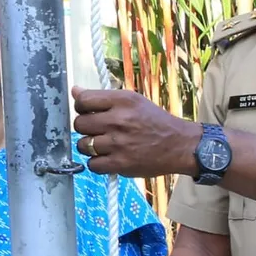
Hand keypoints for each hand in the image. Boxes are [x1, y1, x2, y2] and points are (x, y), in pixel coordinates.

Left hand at [72, 87, 201, 177]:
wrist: (179, 145)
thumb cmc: (154, 121)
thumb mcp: (132, 100)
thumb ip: (103, 98)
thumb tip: (75, 91)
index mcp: (122, 100)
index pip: (83, 100)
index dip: (81, 107)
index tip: (87, 112)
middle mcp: (119, 120)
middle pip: (79, 124)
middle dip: (85, 127)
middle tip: (97, 130)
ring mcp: (119, 143)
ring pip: (83, 145)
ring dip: (89, 146)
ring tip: (102, 145)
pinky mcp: (121, 164)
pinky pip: (92, 164)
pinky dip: (97, 163)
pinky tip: (107, 158)